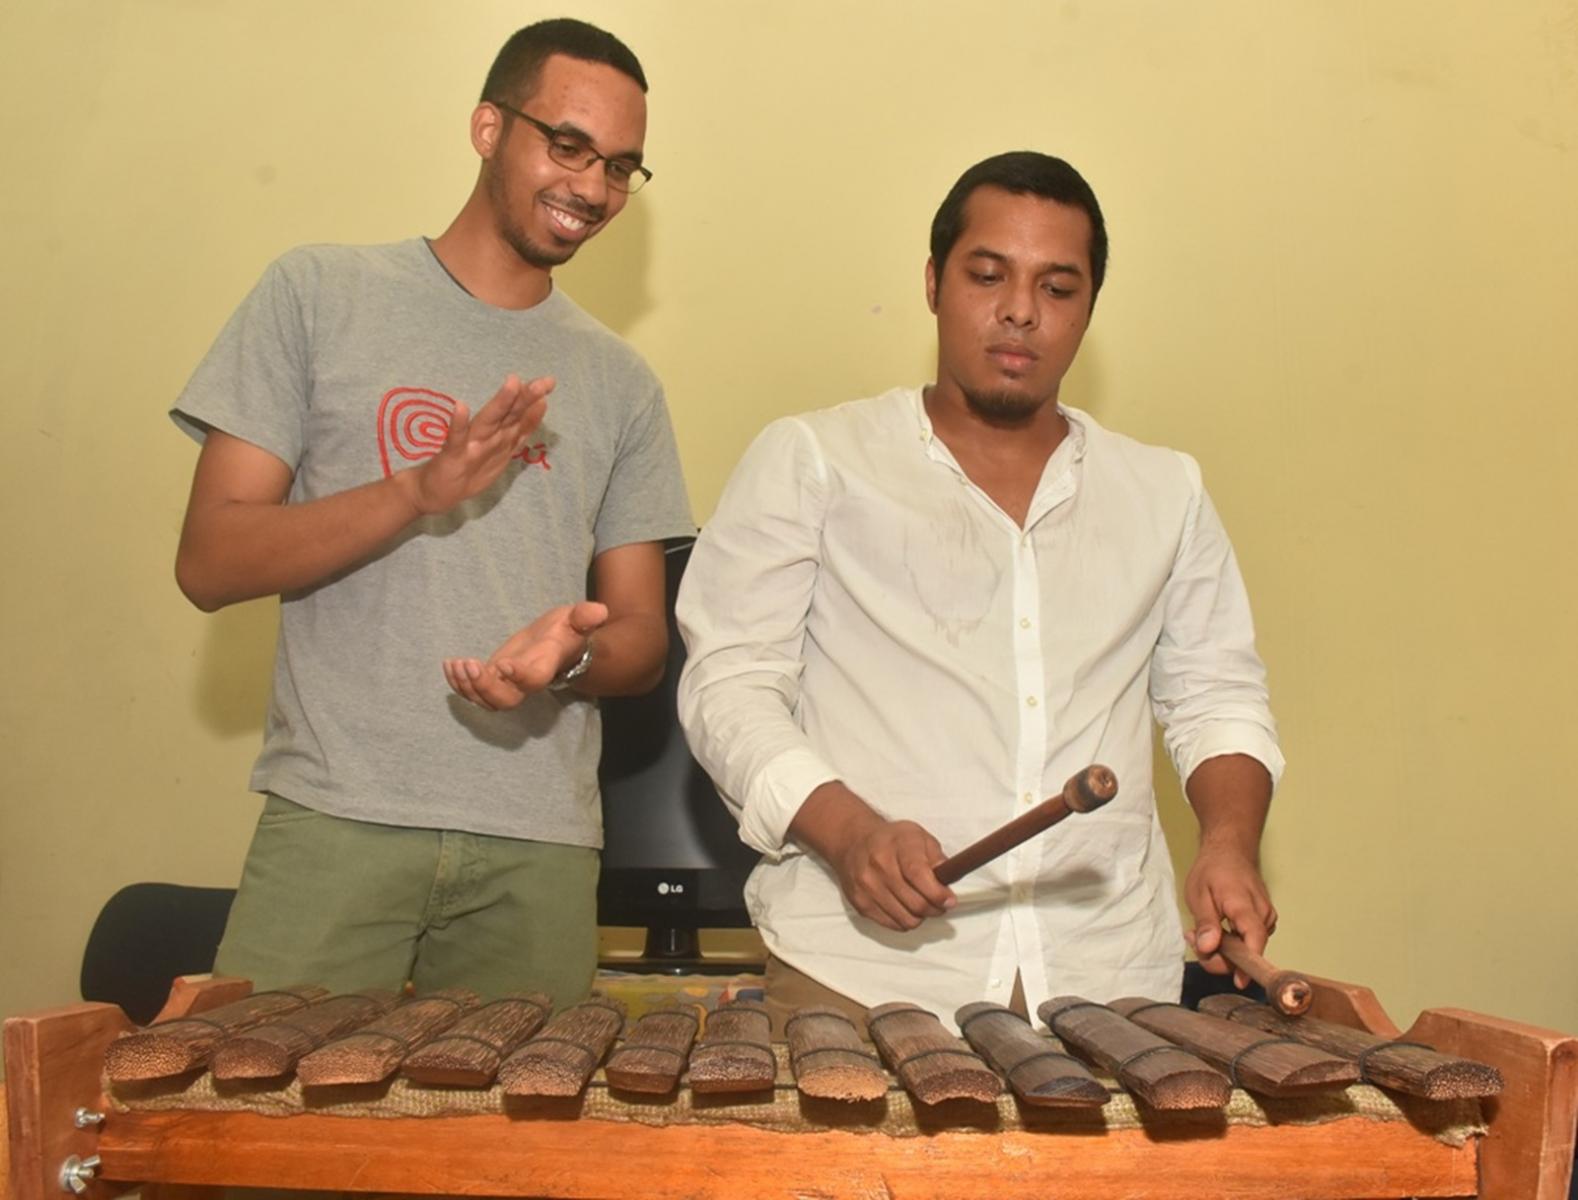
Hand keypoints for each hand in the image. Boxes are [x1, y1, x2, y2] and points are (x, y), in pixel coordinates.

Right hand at [403, 375, 552, 515]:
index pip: (521, 415)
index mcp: (500, 434)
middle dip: (526, 397)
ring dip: (500, 403)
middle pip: (509, 414)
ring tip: (513, 383)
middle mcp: (488, 434)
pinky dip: (458, 424)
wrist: (437, 490)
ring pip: (488, 421)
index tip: (550, 382)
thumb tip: (542, 403)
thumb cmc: (470, 465)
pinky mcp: (452, 454)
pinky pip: (455, 439)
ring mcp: (469, 443)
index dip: (535, 400)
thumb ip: (521, 428)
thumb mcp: (503, 449)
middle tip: (543, 382)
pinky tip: (460, 407)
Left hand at [443, 600, 607, 710]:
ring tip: (456, 664)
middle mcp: (525, 683)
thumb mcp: (576, 619)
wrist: (557, 645)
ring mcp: (507, 686)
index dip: (518, 676)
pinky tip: (450, 665)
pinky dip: (458, 684)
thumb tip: (599, 610)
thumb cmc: (566, 631)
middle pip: (505, 701)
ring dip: (467, 687)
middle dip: (484, 688)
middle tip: (470, 665)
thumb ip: (584, 617)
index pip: (533, 680)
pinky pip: (473, 693)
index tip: (502, 664)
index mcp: (545, 667)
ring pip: (485, 701)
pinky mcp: (493, 681)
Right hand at [825, 805, 955, 932]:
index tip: (949, 900)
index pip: (919, 875)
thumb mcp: (919, 836)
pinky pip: (892, 924)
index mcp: (897, 845)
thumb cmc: (891, 840)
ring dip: (920, 916)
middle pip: (915, 903)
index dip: (938, 893)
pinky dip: (904, 920)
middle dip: (935, 908)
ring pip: (905, 919)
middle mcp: (879, 866)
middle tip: (940, 904)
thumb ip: (936, 857)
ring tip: (921, 904)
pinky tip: (905, 907)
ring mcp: (867, 886)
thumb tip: (948, 878)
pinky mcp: (860, 903)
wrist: (853, 842)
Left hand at [1183, 840, 1277, 988]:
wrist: (1230, 850)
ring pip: (1246, 948)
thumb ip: (1205, 923)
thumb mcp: (1199, 894)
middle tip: (1192, 939)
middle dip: (1219, 955)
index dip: (1248, 964)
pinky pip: (1248, 941)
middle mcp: (1263, 915)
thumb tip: (1209, 948)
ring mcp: (1266, 918)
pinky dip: (1231, 942)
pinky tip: (1215, 930)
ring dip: (1223, 948)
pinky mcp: (1264, 921)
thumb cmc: (1212, 870)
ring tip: (1201, 930)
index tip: (1239, 981)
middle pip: (1247, 951)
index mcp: (1245, 906)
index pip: (1254, 940)